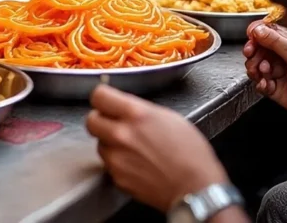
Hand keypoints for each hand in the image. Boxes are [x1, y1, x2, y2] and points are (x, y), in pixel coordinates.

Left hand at [86, 85, 228, 212]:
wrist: (196, 189)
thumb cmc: (191, 154)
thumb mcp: (169, 117)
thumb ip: (140, 110)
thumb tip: (125, 107)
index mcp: (135, 114)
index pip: (99, 96)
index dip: (102, 97)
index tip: (106, 100)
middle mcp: (121, 135)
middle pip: (91, 120)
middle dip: (101, 120)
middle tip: (113, 123)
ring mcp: (117, 158)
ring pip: (99, 144)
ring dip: (110, 143)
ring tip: (132, 147)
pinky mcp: (117, 178)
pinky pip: (109, 165)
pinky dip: (118, 162)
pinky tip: (136, 163)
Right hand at [244, 22, 286, 133]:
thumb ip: (276, 41)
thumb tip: (258, 29)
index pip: (266, 32)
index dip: (256, 33)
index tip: (251, 36)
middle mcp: (280, 55)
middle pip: (256, 48)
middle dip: (252, 51)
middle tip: (251, 53)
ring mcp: (275, 71)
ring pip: (254, 65)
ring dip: (255, 68)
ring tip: (265, 71)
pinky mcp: (272, 87)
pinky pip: (258, 82)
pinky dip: (260, 83)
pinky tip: (267, 84)